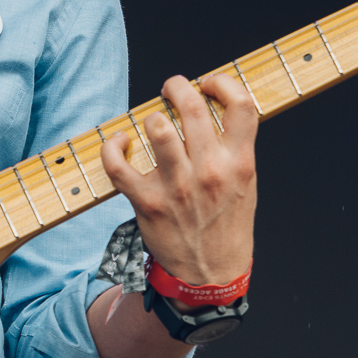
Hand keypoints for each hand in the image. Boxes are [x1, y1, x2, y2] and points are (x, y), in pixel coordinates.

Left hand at [99, 73, 257, 285]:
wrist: (210, 274)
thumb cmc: (226, 225)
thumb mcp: (244, 183)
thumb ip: (233, 147)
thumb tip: (213, 106)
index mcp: (239, 163)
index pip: (241, 106)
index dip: (223, 83)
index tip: (210, 83)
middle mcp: (209, 172)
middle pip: (192, 107)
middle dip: (177, 87)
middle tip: (171, 88)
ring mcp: (176, 187)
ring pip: (158, 129)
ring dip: (150, 117)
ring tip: (152, 121)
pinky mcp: (147, 202)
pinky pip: (118, 164)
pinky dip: (112, 146)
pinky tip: (119, 142)